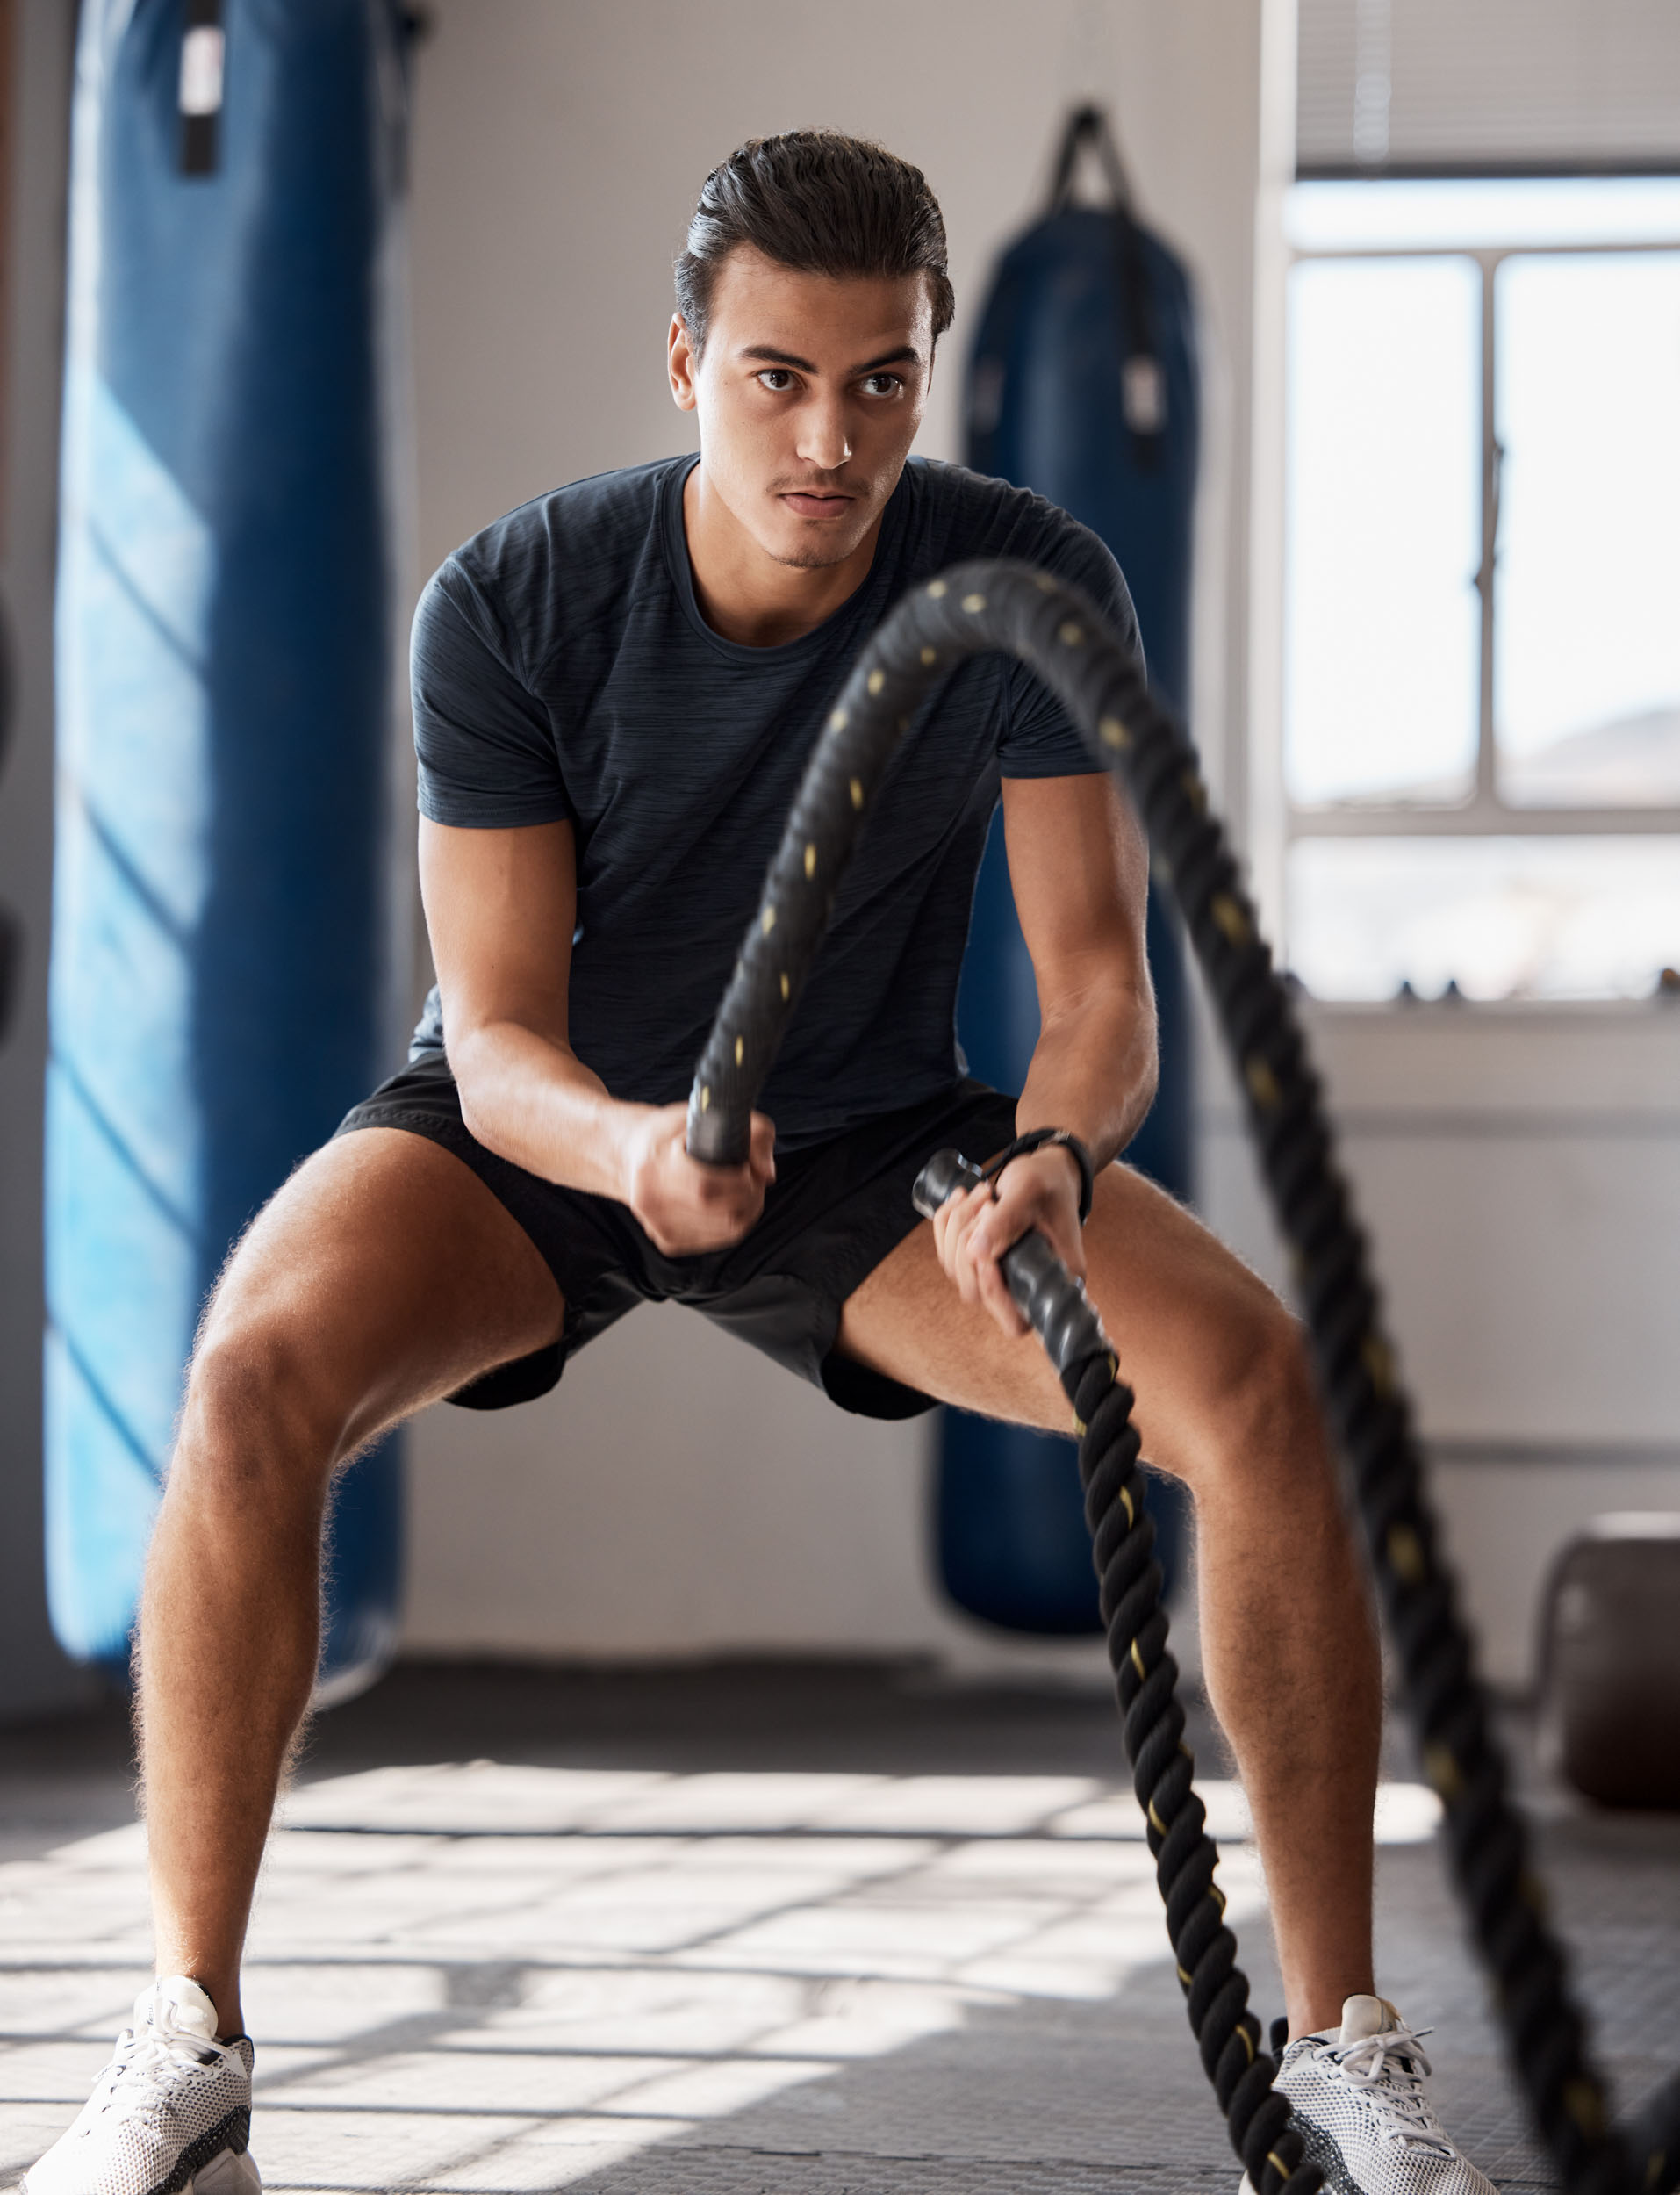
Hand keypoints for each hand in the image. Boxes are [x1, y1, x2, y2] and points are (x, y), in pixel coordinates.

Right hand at [621, 1104, 775, 1254]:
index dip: (739, 1183)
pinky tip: (729, 1205)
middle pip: (719, 1213)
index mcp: (654, 1166)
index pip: (704, 1188)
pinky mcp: (667, 1241)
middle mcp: (651, 1201)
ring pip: (725, 1231)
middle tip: (755, 1180)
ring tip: (746, 1191)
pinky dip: (733, 1223)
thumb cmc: (665, 1132)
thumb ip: (746, 1130)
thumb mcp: (701, 1115)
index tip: (751, 1170)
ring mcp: (657, 1226)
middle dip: (750, 1197)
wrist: (624, 1156)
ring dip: (747, 1212)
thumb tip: (767, 1173)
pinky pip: (716, 1240)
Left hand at [932, 1144, 1086, 1336]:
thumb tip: (974, 1251)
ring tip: (983, 1193)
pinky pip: (948, 1252)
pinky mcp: (981, 1259)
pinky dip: (946, 1222)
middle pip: (975, 1293)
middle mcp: (1025, 1286)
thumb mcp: (1030, 1193)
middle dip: (967, 1247)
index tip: (986, 1256)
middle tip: (987, 1206)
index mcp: (1053, 1281)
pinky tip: (962, 1196)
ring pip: (956, 1270)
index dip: (994, 1294)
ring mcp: (999, 1274)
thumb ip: (1005, 1220)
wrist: (1046, 1171)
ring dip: (957, 1227)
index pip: (1015, 1320)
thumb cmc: (1048, 1181)